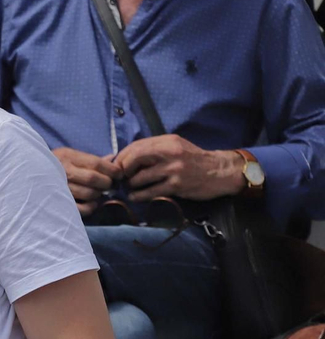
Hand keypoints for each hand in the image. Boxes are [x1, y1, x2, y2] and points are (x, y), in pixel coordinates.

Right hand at [52, 147, 120, 215]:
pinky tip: (92, 202)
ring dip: (99, 194)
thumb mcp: (71, 156)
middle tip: (110, 185)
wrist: (27, 173)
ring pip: (89, 194)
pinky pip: (82, 209)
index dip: (112, 169)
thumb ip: (92, 159)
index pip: (96, 163)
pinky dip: (91, 207)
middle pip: (94, 179)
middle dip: (107, 183)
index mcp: (68, 157)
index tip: (119, 174)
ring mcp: (60, 188)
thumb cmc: (54, 164)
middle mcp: (63, 172)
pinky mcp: (58, 203)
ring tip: (98, 192)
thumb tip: (113, 159)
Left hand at [113, 135, 244, 200]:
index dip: (123, 157)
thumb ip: (155, 150)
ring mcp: (174, 169)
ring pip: (141, 178)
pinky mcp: (177, 185)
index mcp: (168, 141)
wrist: (219, 171)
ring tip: (129, 187)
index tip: (118, 166)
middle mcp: (170, 153)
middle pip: (135, 158)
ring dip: (130, 184)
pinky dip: (139, 195)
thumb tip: (128, 157)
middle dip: (123, 169)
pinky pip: (151, 192)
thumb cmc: (194, 160)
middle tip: (121, 177)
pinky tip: (135, 197)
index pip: (136, 146)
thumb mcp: (176, 147)